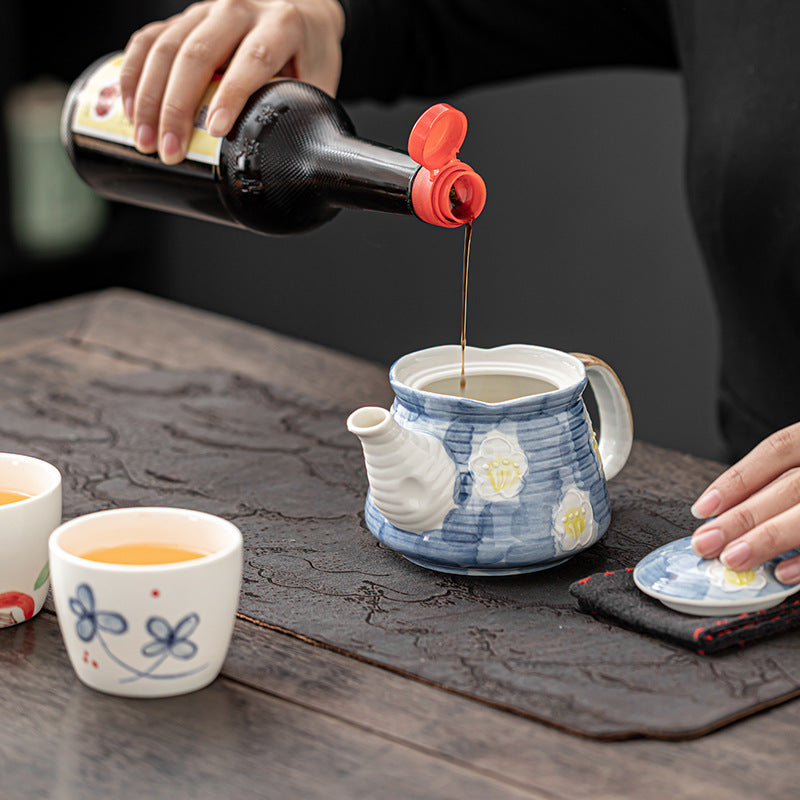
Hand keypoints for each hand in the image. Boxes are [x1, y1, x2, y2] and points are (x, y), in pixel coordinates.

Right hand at [120, 0, 344, 164]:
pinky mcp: (185, 18)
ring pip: (167, 46)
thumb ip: (307, 117)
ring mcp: (207, 10)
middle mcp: (240, 9)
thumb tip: (298, 167)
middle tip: (168, 151)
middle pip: (198, 54)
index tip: (214, 130)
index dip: (232, 96)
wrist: (303, 10)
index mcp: (281, 24)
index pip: (252, 59)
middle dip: (177, 107)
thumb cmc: (310, 54)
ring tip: (144, 141)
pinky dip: (134, 73)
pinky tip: (128, 108)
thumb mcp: (319, 81)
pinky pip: (149, 39)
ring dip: (149, 97)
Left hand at [691, 422, 799, 582]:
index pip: (778, 449)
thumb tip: (721, 516)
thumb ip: (774, 482)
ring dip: (767, 538)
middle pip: (790, 486)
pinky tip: (781, 574)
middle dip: (743, 516)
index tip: (701, 508)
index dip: (737, 479)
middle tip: (706, 542)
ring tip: (732, 559)